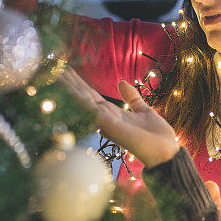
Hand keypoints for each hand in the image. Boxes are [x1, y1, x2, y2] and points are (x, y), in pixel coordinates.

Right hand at [61, 68, 179, 168]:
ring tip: (56, 75)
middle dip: (69, 83)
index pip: (91, 95)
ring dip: (69, 88)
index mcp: (113, 113)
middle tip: (53, 68)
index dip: (79, 83)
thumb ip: (132, 98)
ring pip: (84, 102)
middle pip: (83, 96)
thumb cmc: (157, 137)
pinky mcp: (111, 127)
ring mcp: (107, 122)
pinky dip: (81, 101)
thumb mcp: (144, 111)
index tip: (67, 70)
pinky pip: (94, 111)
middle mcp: (106, 117)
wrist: (167, 152)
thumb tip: (121, 83)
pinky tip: (70, 90)